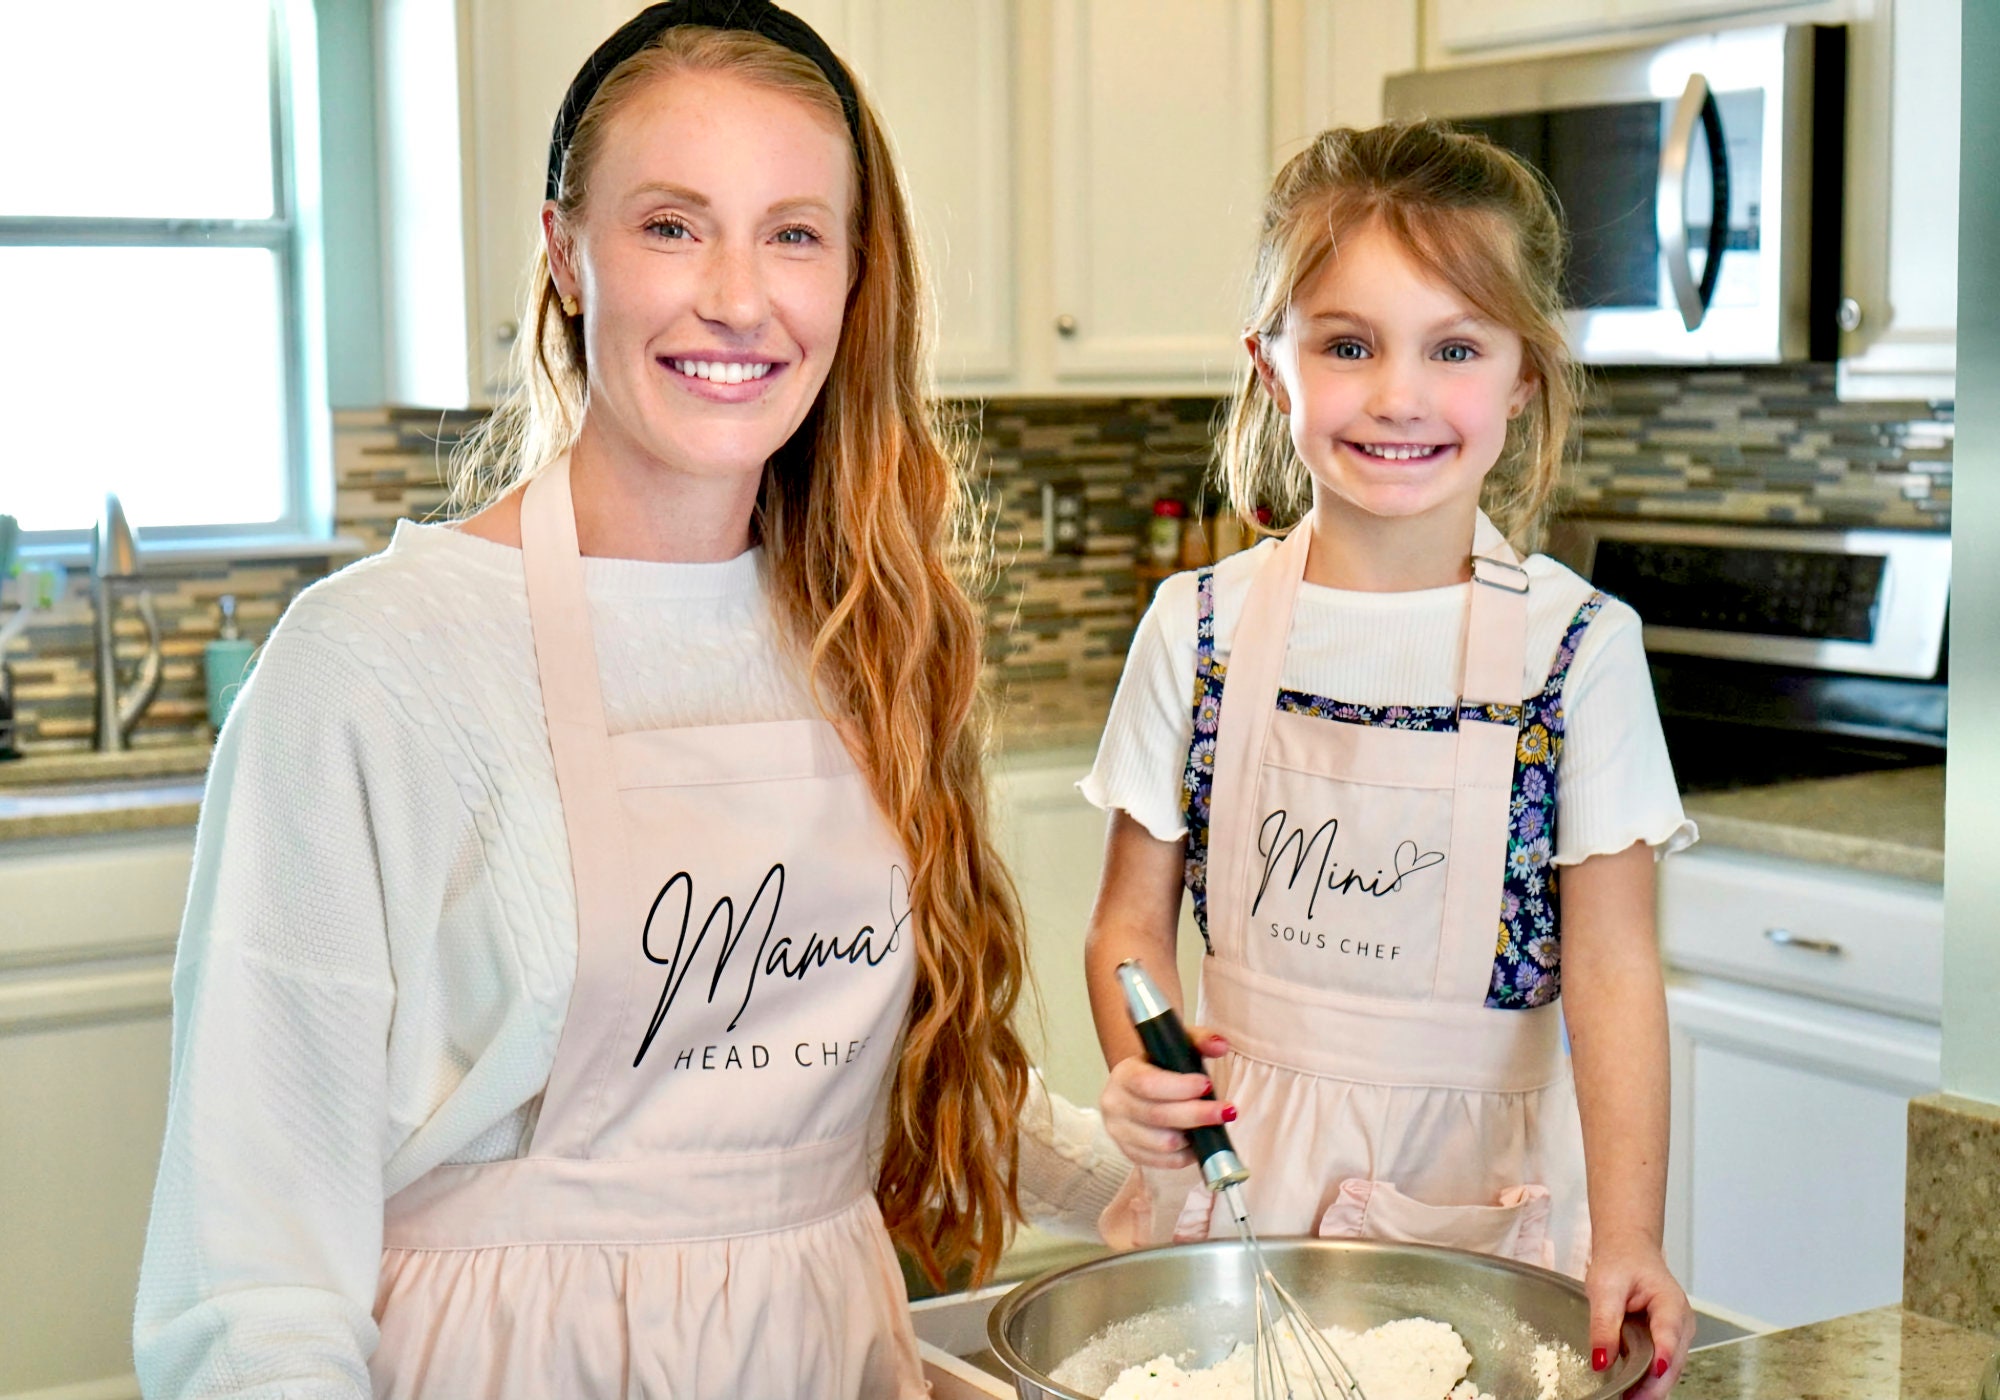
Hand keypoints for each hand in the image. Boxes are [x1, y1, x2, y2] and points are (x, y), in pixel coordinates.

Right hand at [1097, 1027, 1232, 1169]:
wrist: (1139, 1089)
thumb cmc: (1162, 1067)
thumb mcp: (1178, 1046)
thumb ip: (1200, 1040)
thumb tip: (1221, 1046)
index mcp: (1123, 1074)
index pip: (1146, 1083)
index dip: (1178, 1087)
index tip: (1207, 1084)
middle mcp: (1114, 1103)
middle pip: (1157, 1115)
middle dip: (1196, 1114)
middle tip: (1227, 1111)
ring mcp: (1119, 1132)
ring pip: (1161, 1143)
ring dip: (1192, 1137)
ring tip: (1213, 1126)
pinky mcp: (1129, 1153)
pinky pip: (1162, 1162)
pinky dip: (1185, 1156)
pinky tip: (1199, 1144)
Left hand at [1585, 1234, 1691, 1399]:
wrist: (1628, 1250)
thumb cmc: (1620, 1262)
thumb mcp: (1604, 1287)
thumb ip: (1604, 1324)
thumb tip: (1601, 1360)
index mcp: (1670, 1302)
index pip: (1670, 1333)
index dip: (1663, 1355)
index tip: (1655, 1372)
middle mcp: (1681, 1323)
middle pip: (1673, 1360)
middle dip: (1654, 1384)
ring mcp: (1677, 1335)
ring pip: (1669, 1369)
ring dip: (1651, 1386)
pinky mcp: (1667, 1343)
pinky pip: (1661, 1366)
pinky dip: (1649, 1380)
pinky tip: (1633, 1393)